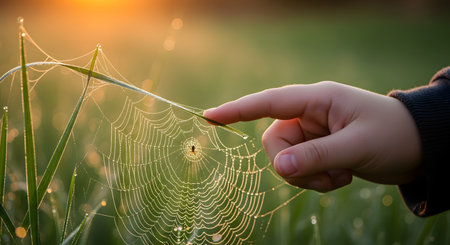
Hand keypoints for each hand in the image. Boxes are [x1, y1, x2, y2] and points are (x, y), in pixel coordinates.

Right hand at [203, 81, 422, 191]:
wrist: (420, 147)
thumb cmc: (394, 136)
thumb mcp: (356, 147)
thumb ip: (315, 157)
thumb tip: (277, 168)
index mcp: (319, 99)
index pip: (270, 102)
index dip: (238, 109)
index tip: (209, 116)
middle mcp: (311, 114)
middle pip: (275, 141)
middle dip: (294, 164)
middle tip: (326, 174)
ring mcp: (313, 133)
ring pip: (286, 159)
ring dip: (309, 176)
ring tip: (341, 175)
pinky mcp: (318, 149)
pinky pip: (301, 169)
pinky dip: (318, 180)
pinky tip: (344, 175)